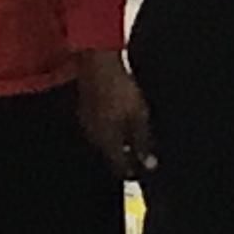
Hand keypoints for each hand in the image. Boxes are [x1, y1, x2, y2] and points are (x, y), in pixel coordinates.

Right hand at [75, 51, 154, 179]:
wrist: (98, 63)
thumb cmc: (119, 89)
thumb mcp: (138, 117)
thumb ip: (143, 142)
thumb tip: (149, 165)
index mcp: (107, 142)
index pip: (119, 166)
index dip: (131, 170)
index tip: (142, 170)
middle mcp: (94, 136)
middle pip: (109, 154)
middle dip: (124, 156)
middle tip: (139, 153)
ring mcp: (87, 121)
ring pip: (103, 140)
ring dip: (116, 141)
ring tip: (131, 135)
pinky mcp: (84, 108)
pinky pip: (98, 125)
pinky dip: (110, 127)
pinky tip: (117, 118)